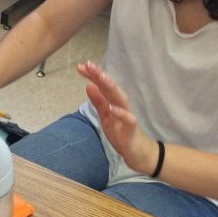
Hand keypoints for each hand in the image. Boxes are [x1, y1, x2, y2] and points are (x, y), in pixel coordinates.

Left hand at [77, 60, 157, 174]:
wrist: (137, 151)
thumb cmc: (121, 131)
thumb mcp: (105, 116)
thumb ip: (98, 101)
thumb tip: (88, 85)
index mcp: (113, 101)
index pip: (102, 86)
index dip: (93, 76)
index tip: (80, 66)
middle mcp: (121, 105)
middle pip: (111, 87)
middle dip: (100, 75)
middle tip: (88, 65)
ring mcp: (127, 115)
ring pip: (120, 98)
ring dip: (111, 88)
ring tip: (101, 78)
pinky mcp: (132, 128)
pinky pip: (128, 119)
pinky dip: (120, 113)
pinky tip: (112, 108)